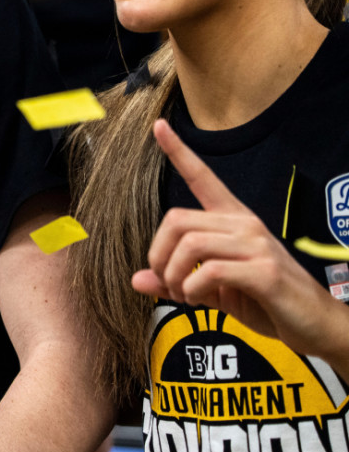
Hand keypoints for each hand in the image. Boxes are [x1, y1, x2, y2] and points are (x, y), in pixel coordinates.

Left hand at [132, 119, 346, 358]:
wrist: (315, 325)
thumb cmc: (265, 302)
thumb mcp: (213, 292)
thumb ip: (176, 281)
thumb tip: (136, 279)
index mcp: (233, 221)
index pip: (203, 178)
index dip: (179, 152)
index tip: (158, 126)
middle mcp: (244, 225)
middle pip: (177, 220)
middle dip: (159, 255)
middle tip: (168, 283)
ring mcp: (257, 245)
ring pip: (190, 244)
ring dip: (174, 275)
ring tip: (184, 295)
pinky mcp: (265, 271)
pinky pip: (210, 271)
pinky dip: (193, 289)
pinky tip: (198, 300)